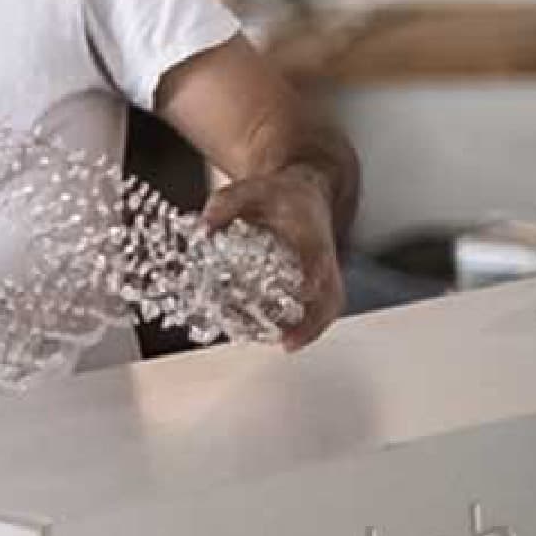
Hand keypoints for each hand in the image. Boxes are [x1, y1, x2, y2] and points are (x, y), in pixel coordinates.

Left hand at [202, 166, 342, 350]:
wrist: (305, 192)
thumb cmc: (280, 195)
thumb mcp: (251, 190)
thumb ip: (225, 204)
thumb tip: (203, 226)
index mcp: (311, 229)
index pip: (317, 253)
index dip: (314, 272)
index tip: (307, 289)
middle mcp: (324, 254)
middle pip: (331, 290)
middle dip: (315, 318)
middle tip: (291, 341)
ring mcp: (324, 271)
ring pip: (329, 304)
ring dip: (311, 328)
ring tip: (286, 344)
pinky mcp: (320, 282)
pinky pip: (320, 307)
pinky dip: (306, 325)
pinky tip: (283, 337)